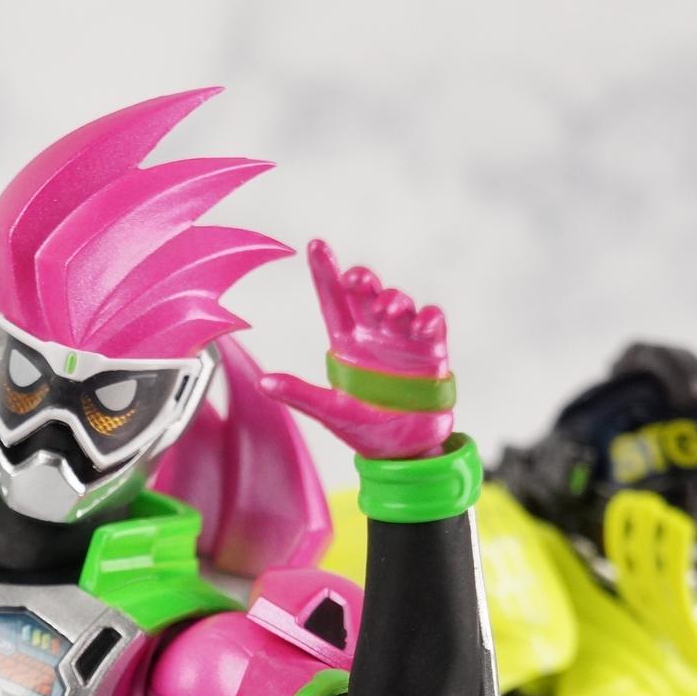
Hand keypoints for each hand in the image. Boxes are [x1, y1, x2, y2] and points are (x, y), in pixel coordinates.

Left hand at [259, 240, 454, 459]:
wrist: (406, 450)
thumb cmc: (365, 428)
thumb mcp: (331, 412)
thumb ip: (300, 395)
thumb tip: (264, 382)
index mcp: (346, 343)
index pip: (333, 301)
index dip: (324, 272)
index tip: (316, 245)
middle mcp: (373, 334)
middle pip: (367, 294)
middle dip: (363, 280)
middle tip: (355, 279)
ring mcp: (403, 339)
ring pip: (399, 303)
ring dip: (395, 300)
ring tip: (389, 310)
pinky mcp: (431, 350)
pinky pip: (432, 323)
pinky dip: (429, 318)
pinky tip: (423, 322)